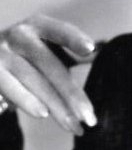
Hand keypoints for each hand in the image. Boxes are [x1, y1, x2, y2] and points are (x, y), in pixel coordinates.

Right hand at [0, 14, 97, 134]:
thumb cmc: (27, 53)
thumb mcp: (47, 45)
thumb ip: (72, 48)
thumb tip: (104, 48)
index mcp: (38, 25)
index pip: (59, 30)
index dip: (74, 39)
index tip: (91, 49)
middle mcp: (20, 36)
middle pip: (50, 64)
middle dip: (71, 93)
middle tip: (90, 116)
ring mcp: (3, 54)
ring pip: (34, 81)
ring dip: (56, 106)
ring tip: (74, 124)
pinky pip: (10, 89)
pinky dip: (26, 101)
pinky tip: (43, 114)